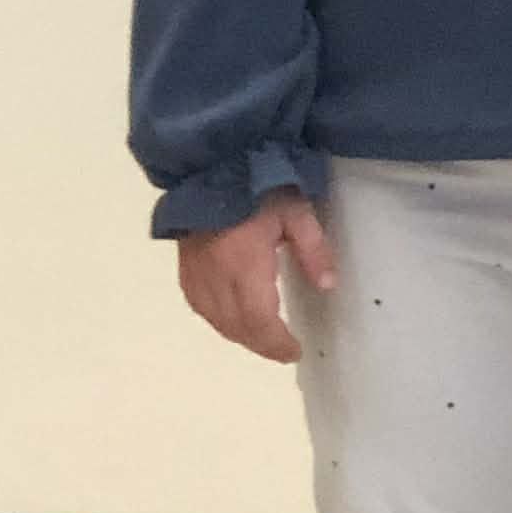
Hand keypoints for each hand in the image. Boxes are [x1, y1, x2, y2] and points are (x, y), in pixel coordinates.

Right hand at [175, 193, 334, 363]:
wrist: (209, 161)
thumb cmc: (257, 182)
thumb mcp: (296, 209)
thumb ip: (312, 248)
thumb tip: (327, 285)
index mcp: (244, 263)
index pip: (259, 320)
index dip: (276, 343)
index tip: (295, 351)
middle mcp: (216, 275)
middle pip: (237, 327)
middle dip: (262, 344)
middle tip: (283, 349)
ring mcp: (196, 271)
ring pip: (216, 319)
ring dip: (240, 335)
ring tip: (262, 337)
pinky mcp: (184, 264)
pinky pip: (198, 305)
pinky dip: (217, 319)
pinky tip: (231, 317)